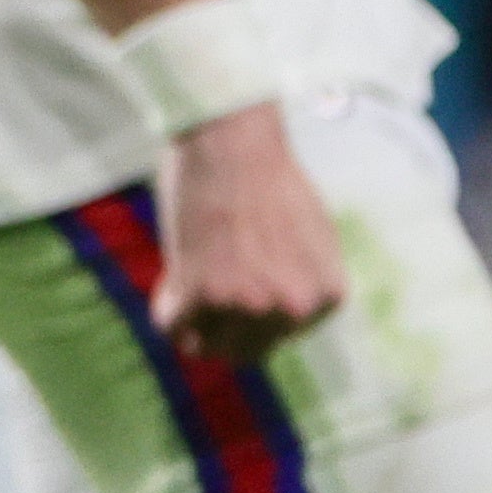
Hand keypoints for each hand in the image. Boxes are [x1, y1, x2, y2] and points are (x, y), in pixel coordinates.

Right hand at [150, 101, 347, 362]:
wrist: (233, 141)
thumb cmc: (267, 174)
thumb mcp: (312, 233)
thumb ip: (302, 278)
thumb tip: (280, 315)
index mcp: (326, 297)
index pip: (283, 336)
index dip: (251, 315)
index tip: (234, 284)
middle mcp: (293, 309)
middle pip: (246, 351)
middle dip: (220, 331)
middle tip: (201, 303)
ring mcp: (248, 304)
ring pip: (205, 344)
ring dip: (191, 324)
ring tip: (181, 288)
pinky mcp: (201, 292)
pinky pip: (170, 324)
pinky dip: (165, 308)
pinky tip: (167, 282)